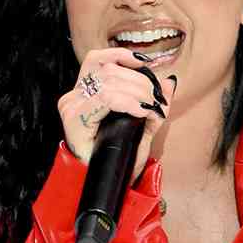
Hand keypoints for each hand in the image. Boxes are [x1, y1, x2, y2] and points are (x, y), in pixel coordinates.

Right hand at [58, 48, 176, 182]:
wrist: (107, 187)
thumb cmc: (119, 160)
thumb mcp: (142, 128)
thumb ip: (153, 104)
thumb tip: (170, 82)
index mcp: (84, 93)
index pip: (98, 60)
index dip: (121, 55)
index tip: (145, 63)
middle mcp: (74, 97)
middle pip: (109, 70)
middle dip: (140, 82)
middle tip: (157, 100)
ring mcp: (72, 107)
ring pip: (109, 82)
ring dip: (138, 92)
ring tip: (153, 108)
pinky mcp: (75, 119)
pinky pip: (106, 98)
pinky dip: (128, 102)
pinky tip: (141, 111)